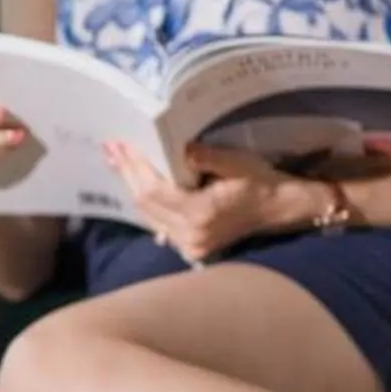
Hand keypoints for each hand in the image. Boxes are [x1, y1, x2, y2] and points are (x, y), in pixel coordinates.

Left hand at [107, 142, 303, 265]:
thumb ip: (206, 157)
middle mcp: (190, 234)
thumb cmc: (260, 181)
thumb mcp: (237, 162)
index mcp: (200, 212)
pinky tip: (137, 184)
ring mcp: (189, 244)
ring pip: (148, 215)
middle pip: (145, 204)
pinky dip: (147, 203)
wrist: (279, 209)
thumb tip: (179, 147)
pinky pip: (159, 223)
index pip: (154, 190)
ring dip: (132, 187)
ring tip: (117, 162)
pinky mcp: (190, 246)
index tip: (120, 145)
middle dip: (127, 174)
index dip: (134, 167)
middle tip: (111, 149)